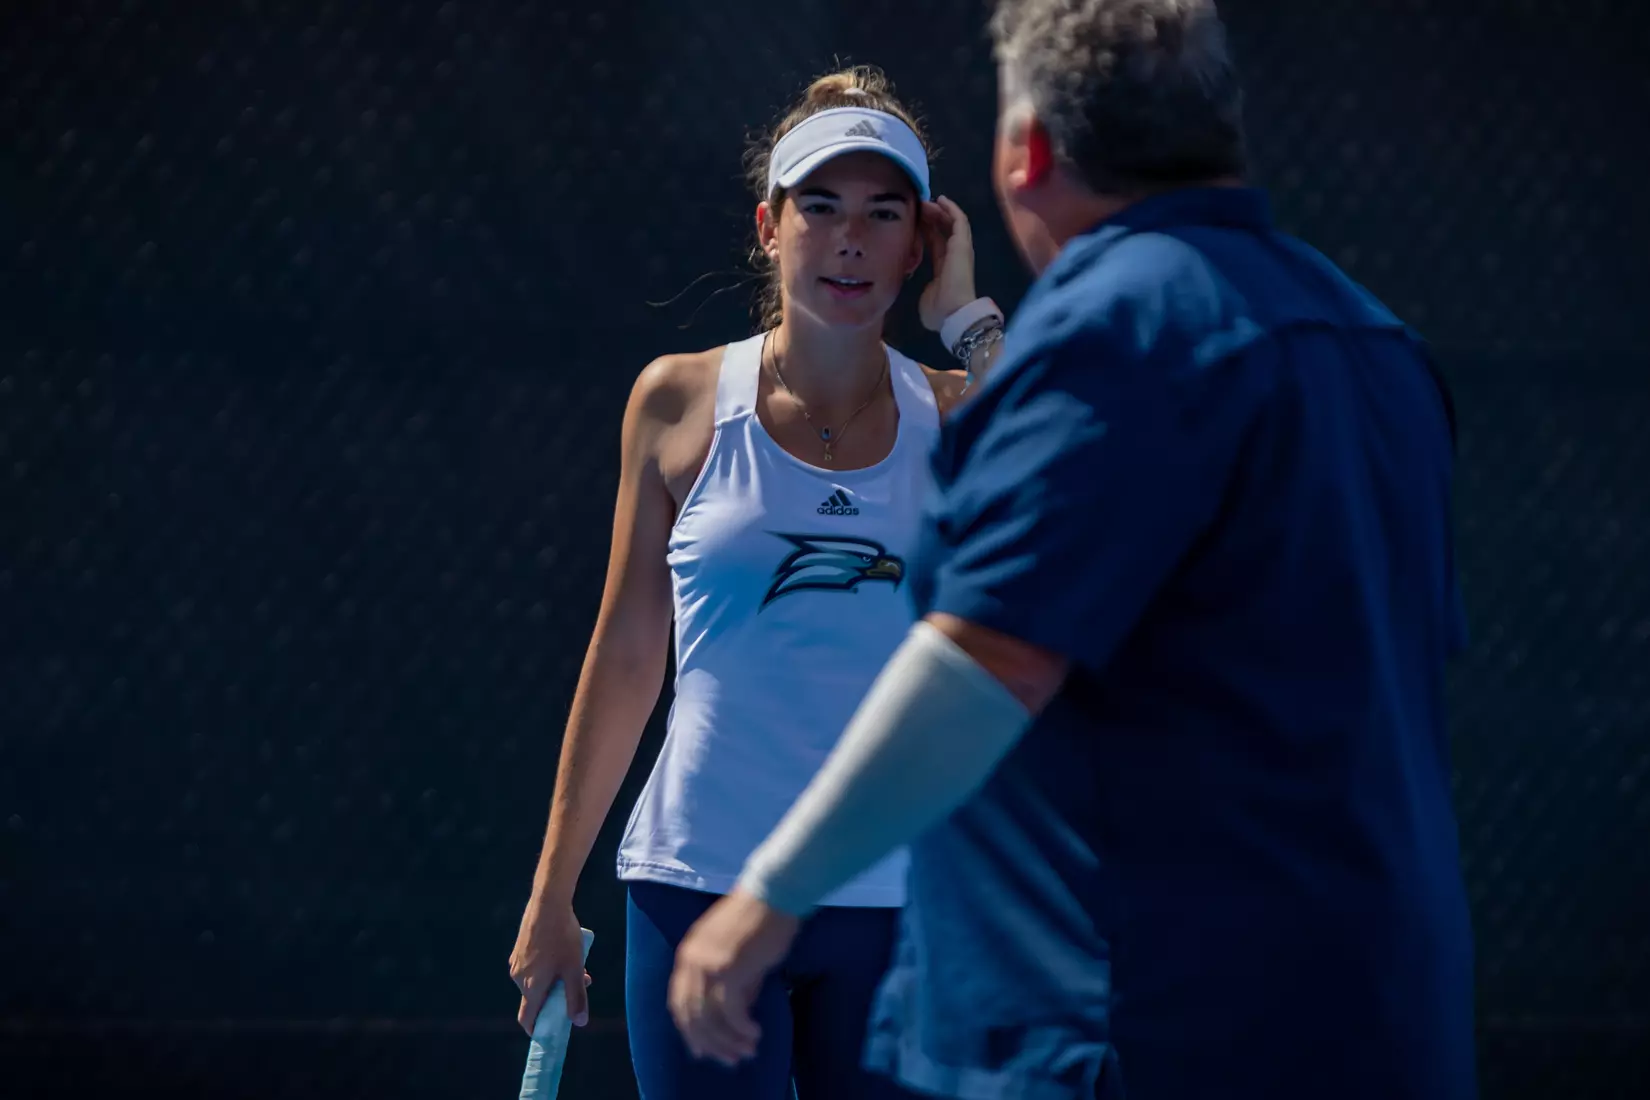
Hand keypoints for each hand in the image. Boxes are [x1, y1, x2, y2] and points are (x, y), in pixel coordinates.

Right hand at [509, 897, 592, 1034]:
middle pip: (534, 998)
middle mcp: (518, 978)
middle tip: (577, 987)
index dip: (537, 1028)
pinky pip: (532, 967)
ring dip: (553, 980)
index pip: (527, 1018)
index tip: (549, 1031)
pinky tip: (563, 952)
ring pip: (535, 980)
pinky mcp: (518, 949)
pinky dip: (546, 967)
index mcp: (530, 987)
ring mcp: (516, 962)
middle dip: (554, 998)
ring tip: (575, 965)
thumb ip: (576, 997)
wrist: (548, 903)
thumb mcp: (574, 969)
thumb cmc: (562, 937)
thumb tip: (580, 1022)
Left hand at [667, 887, 800, 1065]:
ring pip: (710, 1018)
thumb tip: (737, 1014)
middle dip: (710, 1043)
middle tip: (730, 1059)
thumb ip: (733, 982)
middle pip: (691, 1015)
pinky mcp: (728, 970)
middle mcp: (691, 961)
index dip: (689, 1029)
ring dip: (728, 1041)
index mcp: (687, 953)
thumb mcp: (736, 953)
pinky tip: (755, 1034)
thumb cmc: (760, 919)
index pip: (678, 1002)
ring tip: (747, 1051)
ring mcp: (707, 965)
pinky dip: (741, 1029)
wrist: (773, 893)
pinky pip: (731, 1012)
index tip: (703, 1050)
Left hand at [918, 195, 978, 333]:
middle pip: (942, 230)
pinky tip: (940, 200)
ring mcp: (960, 249)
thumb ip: (920, 284)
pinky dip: (951, 209)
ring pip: (951, 222)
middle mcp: (953, 256)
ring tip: (925, 201)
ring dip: (939, 210)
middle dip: (930, 217)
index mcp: (944, 268)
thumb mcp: (923, 294)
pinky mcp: (963, 244)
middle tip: (916, 206)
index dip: (925, 231)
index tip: (913, 220)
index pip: (935, 244)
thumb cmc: (938, 311)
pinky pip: (959, 221)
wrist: (952, 314)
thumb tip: (910, 280)